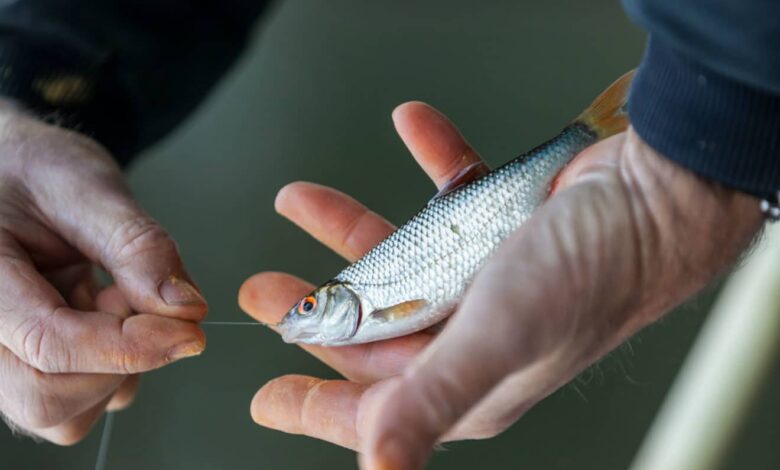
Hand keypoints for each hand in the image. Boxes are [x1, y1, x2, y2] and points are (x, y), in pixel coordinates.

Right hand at [0, 105, 206, 443]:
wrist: (13, 176)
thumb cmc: (34, 172)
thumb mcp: (86, 187)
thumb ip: (136, 245)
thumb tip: (187, 308)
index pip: (49, 344)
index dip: (129, 346)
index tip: (191, 331)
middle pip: (48, 399)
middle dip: (120, 359)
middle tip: (139, 297)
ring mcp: (0, 359)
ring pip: (65, 412)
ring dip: (118, 365)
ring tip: (116, 293)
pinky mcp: (28, 368)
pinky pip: (79, 402)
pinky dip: (114, 368)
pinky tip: (109, 311)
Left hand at [239, 102, 762, 468]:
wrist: (656, 197)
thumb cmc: (589, 273)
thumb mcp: (496, 339)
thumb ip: (431, 398)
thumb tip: (379, 466)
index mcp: (463, 379)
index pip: (372, 406)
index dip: (313, 405)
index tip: (267, 400)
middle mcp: (469, 333)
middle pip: (371, 326)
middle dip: (314, 307)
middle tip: (265, 289)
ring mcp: (481, 278)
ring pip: (396, 258)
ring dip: (347, 229)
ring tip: (302, 202)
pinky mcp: (497, 225)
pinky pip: (447, 193)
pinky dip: (429, 161)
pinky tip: (412, 129)